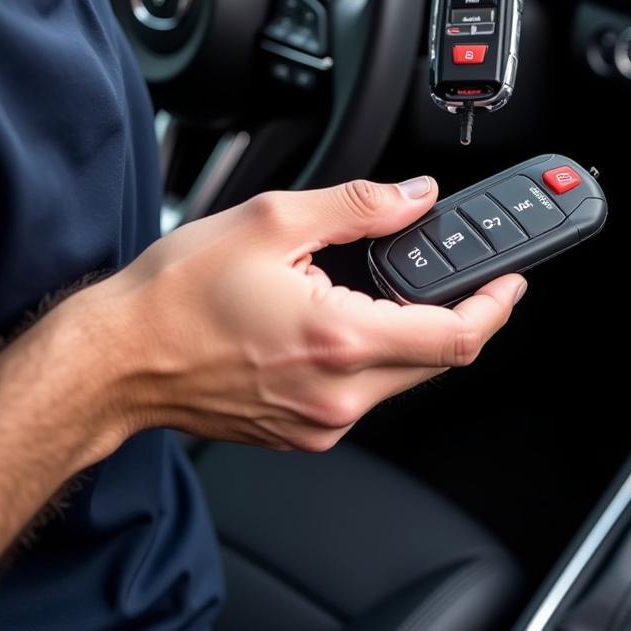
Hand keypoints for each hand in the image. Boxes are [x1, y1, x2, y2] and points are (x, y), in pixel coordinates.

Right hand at [87, 177, 525, 452]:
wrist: (118, 360)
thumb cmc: (177, 296)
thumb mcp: (273, 221)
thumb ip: (360, 206)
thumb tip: (416, 197)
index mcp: (340, 341)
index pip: (455, 336)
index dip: (496, 307)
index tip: (511, 283)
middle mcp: (339, 394)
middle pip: (437, 358)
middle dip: (458, 313)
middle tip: (459, 275)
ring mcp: (322, 422)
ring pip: (403, 376)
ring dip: (412, 332)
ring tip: (386, 290)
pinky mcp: (304, 432)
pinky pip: (364, 393)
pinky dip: (374, 356)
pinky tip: (346, 323)